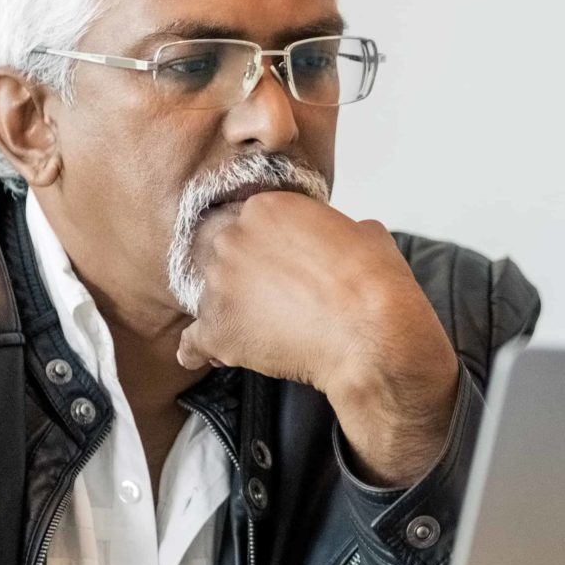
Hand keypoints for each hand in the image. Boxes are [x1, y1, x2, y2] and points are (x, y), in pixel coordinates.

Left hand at [175, 190, 460, 485]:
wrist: (370, 336)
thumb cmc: (373, 286)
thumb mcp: (364, 232)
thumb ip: (336, 230)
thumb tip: (343, 239)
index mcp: (265, 208)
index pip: (243, 221)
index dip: (258, 246)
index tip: (270, 264)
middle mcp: (232, 239)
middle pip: (217, 254)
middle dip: (237, 275)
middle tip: (265, 296)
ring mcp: (219, 286)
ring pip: (205, 297)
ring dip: (224, 311)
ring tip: (253, 330)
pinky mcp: (216, 331)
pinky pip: (192, 343)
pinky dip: (200, 351)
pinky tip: (209, 356)